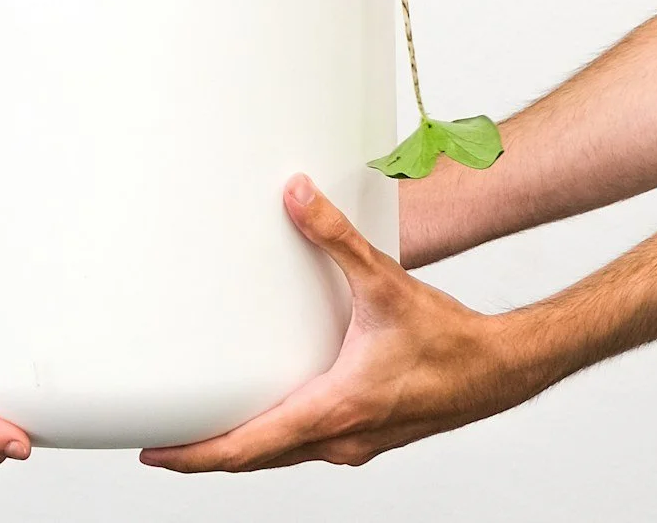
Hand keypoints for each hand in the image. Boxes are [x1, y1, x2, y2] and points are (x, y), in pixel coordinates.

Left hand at [141, 175, 531, 471]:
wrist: (498, 372)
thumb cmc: (450, 342)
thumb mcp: (386, 282)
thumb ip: (335, 237)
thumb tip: (295, 196)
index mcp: (334, 410)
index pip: (248, 447)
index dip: (197, 455)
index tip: (158, 454)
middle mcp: (339, 439)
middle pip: (255, 461)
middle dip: (205, 455)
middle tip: (162, 445)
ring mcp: (354, 444)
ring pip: (281, 457)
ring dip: (241, 449)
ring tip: (203, 430)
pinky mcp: (367, 437)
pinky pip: (306, 448)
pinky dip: (274, 441)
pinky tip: (268, 414)